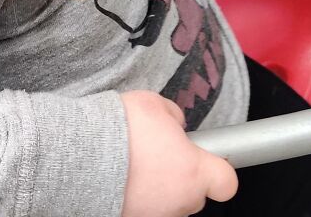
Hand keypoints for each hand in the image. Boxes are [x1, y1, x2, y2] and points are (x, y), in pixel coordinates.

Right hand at [121, 90, 237, 216]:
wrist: (83, 153)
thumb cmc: (122, 129)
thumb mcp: (155, 104)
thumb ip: (175, 117)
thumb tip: (177, 125)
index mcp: (193, 172)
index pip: (226, 182)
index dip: (218, 169)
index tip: (206, 158)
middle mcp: (180, 201)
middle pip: (194, 193)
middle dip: (181, 175)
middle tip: (159, 154)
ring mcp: (157, 216)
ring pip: (169, 203)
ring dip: (159, 187)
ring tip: (136, 165)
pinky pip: (146, 208)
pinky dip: (138, 196)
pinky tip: (124, 178)